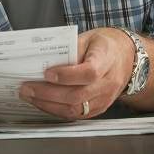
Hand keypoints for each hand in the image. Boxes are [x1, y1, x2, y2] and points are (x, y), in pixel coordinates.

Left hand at [19, 28, 134, 119]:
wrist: (126, 58)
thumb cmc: (103, 45)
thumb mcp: (87, 38)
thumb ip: (69, 49)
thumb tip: (44, 61)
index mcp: (106, 61)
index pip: (89, 73)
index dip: (66, 76)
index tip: (46, 73)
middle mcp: (108, 83)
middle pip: (77, 95)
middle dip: (47, 94)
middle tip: (26, 88)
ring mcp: (105, 99)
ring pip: (75, 109)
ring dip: (48, 105)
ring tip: (29, 96)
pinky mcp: (99, 108)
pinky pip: (76, 115)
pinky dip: (56, 110)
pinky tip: (41, 102)